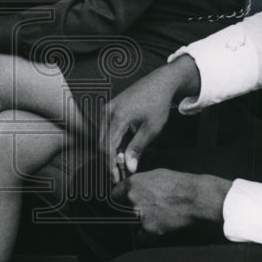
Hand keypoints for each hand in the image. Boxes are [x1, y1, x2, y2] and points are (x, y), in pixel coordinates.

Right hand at [103, 55, 200, 181]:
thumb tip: (129, 168)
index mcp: (118, 117)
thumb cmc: (158, 104)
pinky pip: (106, 129)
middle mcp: (107, 112)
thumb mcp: (151, 129)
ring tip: (122, 164)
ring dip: (110, 152)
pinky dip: (112, 141)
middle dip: (109, 161)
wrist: (159, 82)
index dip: (110, 166)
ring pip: (102, 137)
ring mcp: (107, 108)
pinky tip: (122, 150)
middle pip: (101, 143)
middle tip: (120, 175)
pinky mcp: (109, 108)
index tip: (116, 179)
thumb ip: (137, 148)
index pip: (107, 147)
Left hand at [111, 168, 230, 234]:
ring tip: (155, 219)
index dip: (120, 199)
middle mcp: (132, 198)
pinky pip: (141, 237)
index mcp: (133, 183)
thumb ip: (141, 182)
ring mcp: (139, 214)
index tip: (123, 203)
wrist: (195, 197)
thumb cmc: (179, 184)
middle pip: (123, 210)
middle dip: (132, 211)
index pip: (115, 194)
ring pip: (132, 223)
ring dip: (140, 223)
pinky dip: (147, 237)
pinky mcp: (149, 228)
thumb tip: (136, 187)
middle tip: (146, 211)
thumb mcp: (156, 174)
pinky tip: (155, 231)